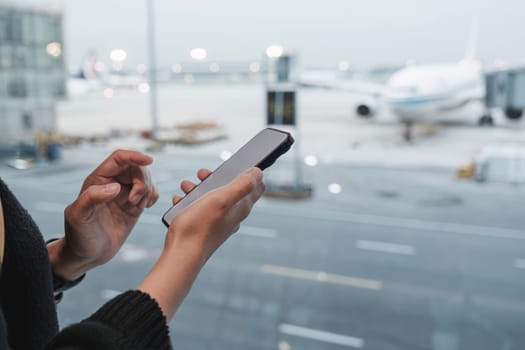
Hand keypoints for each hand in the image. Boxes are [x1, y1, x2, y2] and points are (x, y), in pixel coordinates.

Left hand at [49, 150, 158, 279]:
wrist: (88, 255)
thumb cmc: (79, 236)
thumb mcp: (78, 217)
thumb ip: (92, 198)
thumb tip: (116, 187)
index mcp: (97, 180)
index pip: (119, 158)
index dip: (134, 156)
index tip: (149, 160)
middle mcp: (112, 183)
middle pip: (136, 167)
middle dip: (142, 180)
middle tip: (135, 201)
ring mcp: (124, 193)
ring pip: (145, 178)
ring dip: (147, 190)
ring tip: (137, 207)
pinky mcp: (134, 205)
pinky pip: (150, 191)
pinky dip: (153, 196)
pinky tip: (145, 207)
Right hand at [166, 167, 264, 258]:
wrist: (181, 254)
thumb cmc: (200, 227)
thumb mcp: (221, 200)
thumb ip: (240, 185)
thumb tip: (258, 173)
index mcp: (240, 208)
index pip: (256, 188)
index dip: (249, 173)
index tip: (236, 165)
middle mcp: (232, 216)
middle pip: (230, 189)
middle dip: (217, 178)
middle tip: (202, 174)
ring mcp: (218, 222)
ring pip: (212, 198)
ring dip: (199, 188)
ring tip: (186, 187)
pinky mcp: (204, 227)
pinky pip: (199, 209)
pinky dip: (189, 201)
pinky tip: (179, 200)